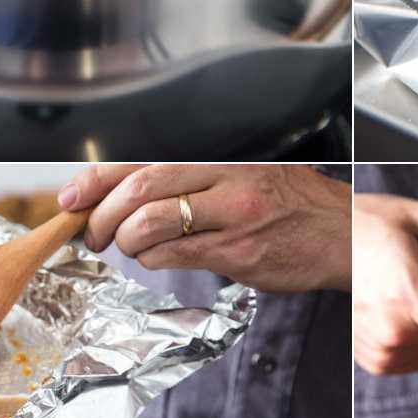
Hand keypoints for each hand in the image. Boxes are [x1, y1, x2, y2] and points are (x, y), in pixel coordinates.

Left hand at [57, 165, 351, 293]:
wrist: (348, 234)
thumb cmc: (294, 206)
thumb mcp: (247, 174)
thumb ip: (195, 178)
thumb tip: (128, 191)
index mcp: (221, 157)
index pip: (143, 160)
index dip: (97, 179)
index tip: (70, 197)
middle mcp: (225, 179)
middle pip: (140, 189)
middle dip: (101, 216)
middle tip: (91, 233)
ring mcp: (233, 216)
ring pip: (151, 225)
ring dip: (124, 242)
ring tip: (126, 248)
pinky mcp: (238, 252)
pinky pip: (175, 256)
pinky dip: (151, 260)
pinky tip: (155, 259)